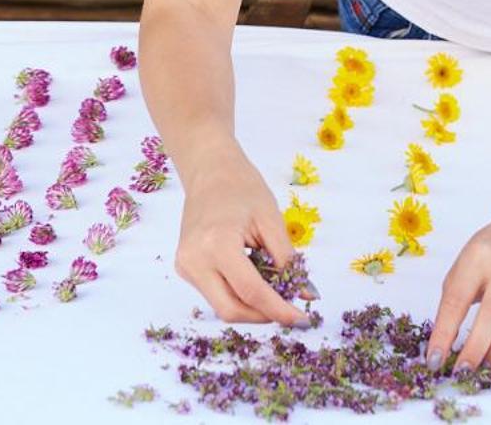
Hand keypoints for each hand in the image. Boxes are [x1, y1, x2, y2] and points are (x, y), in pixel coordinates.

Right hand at [172, 146, 311, 327]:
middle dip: (264, 315)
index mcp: (216, 244)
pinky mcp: (184, 268)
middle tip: (290, 309)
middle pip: (231, 310)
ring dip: (252, 307)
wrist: (209, 170)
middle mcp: (194, 260)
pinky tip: (254, 279)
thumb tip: (306, 295)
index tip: (303, 319)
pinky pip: (215, 294)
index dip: (279, 310)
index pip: (251, 292)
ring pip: (222, 306)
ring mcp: (185, 266)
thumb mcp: (271, 220)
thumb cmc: (242, 187)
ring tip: (274, 290)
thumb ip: (288, 260)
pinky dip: (238, 295)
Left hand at [423, 214, 490, 370]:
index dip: (444, 333)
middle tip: (464, 371)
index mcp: (476, 256)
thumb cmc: (489, 255)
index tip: (435, 360)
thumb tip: (444, 345)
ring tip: (487, 362)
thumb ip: (454, 299)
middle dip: (475, 348)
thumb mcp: (464, 265)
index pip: (456, 300)